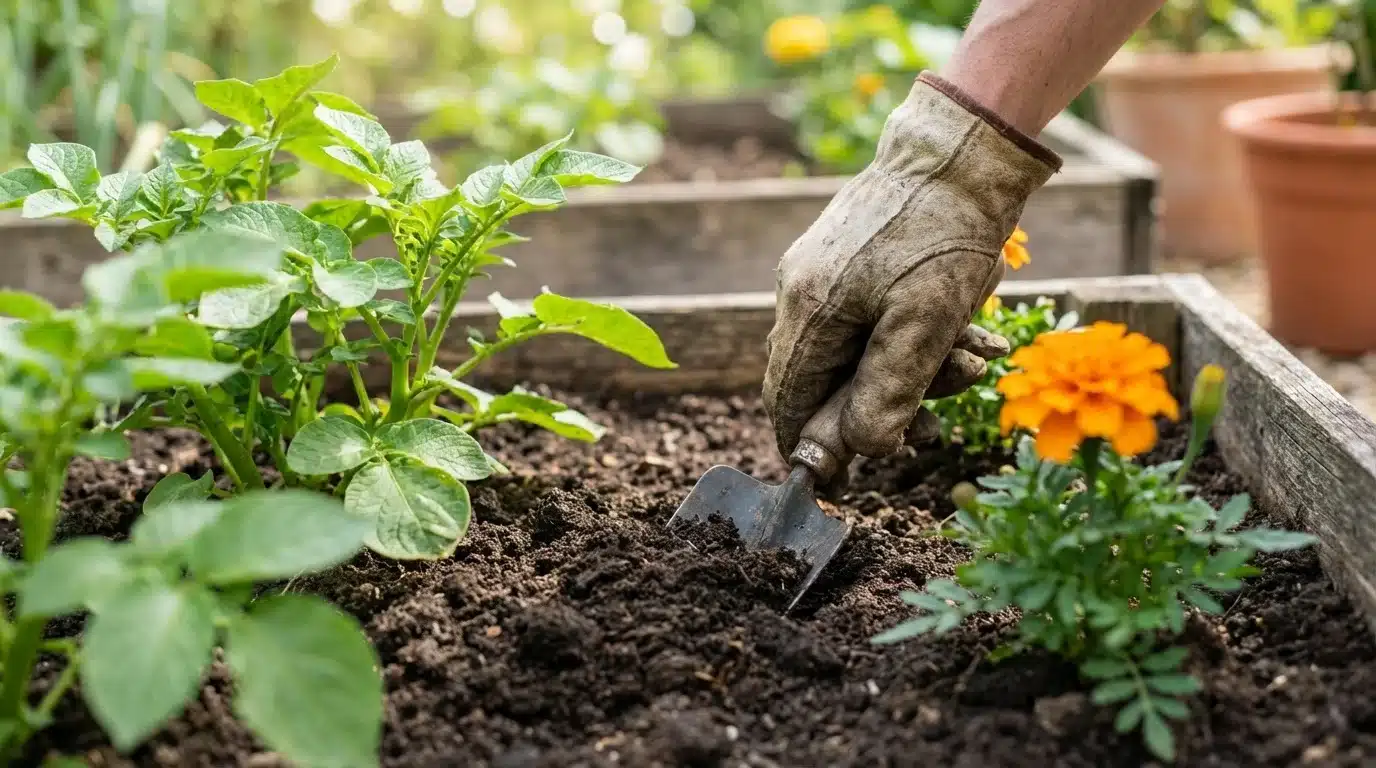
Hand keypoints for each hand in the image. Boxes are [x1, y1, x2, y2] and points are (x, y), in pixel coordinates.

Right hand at [763, 73, 1060, 486]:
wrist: (961, 150)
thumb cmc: (944, 236)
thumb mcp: (926, 325)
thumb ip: (887, 392)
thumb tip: (863, 449)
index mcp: (807, 311)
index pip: (786, 402)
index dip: (811, 446)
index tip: (842, 482)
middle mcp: (799, 291)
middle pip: (820, 381)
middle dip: (878, 410)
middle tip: (930, 428)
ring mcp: (821, 270)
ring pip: (852, 351)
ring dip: (908, 373)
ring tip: (969, 364)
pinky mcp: (848, 256)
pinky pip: (869, 318)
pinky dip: (910, 338)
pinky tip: (964, 335)